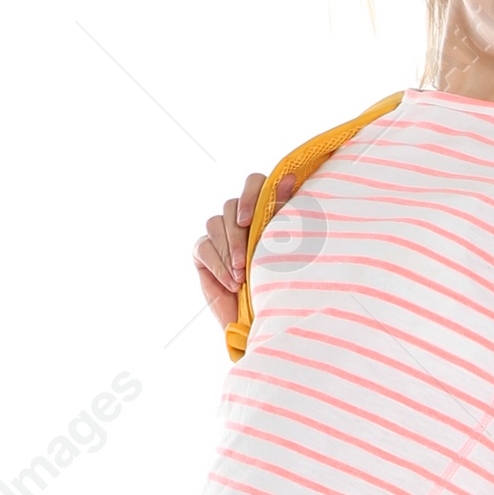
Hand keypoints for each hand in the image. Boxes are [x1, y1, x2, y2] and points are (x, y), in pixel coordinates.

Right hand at [193, 170, 294, 324]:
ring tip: (241, 277)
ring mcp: (220, 233)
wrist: (267, 318)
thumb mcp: (287, 246)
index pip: (254, 182)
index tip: (246, 221)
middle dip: (237, 237)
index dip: (249, 196)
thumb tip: (290, 176)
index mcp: (266, 209)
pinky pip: (204, 247)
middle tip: (245, 263)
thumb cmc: (283, 281)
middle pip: (231, 206)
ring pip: (215, 224)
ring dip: (228, 252)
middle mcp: (241, 217)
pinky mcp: (203, 251)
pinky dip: (218, 265)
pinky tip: (231, 283)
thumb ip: (285, 211)